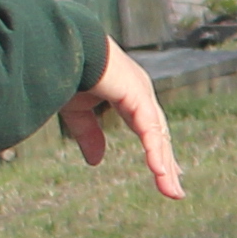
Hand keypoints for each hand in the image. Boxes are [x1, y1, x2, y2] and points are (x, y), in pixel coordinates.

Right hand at [61, 41, 186, 198]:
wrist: (61, 45)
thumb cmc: (67, 69)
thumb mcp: (78, 111)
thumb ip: (90, 135)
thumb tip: (96, 162)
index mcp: (129, 94)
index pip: (149, 129)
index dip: (157, 151)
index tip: (166, 172)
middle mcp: (141, 93)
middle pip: (159, 135)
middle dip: (166, 164)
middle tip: (175, 190)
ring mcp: (142, 92)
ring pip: (158, 136)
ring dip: (164, 166)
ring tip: (173, 192)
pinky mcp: (137, 95)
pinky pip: (150, 129)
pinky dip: (155, 151)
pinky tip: (161, 173)